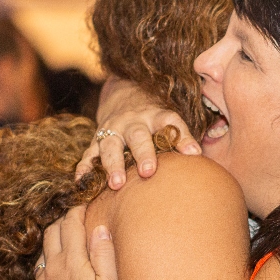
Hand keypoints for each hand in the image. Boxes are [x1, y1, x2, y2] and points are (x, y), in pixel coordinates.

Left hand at [30, 206, 118, 279]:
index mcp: (71, 261)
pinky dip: (51, 266)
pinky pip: (40, 274)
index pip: (70, 223)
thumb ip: (104, 253)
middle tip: (79, 217)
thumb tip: (99, 228)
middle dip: (64, 220)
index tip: (87, 202)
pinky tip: (62, 274)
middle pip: (52, 232)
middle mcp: (51, 269)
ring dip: (56, 243)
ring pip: (44, 253)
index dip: (78, 209)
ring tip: (72, 244)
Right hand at [76, 77, 201, 188]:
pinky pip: (88, 155)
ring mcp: (112, 130)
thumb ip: (183, 137)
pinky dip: (84, 168)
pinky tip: (81, 182)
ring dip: (112, 164)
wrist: (124, 96)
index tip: (193, 153)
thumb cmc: (154, 120)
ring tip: (116, 184)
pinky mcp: (96, 140)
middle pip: (137, 136)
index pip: (171, 123)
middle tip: (149, 171)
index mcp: (156, 116)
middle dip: (142, 153)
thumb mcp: (170, 121)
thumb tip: (198, 156)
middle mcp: (132, 122)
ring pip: (110, 145)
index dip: (182, 137)